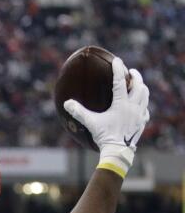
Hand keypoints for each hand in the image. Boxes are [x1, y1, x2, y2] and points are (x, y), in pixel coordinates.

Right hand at [64, 57, 148, 173]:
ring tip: (137, 85)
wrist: (118, 152)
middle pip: (139, 85)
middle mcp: (133, 107)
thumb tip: (66, 103)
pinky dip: (143, 104)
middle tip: (131, 72)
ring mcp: (139, 114)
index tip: (117, 60)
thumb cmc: (104, 137)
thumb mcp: (91, 123)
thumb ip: (79, 112)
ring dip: (142, 88)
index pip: (120, 82)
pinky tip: (140, 105)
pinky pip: (146, 110)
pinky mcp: (142, 123)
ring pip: (145, 95)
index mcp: (121, 104)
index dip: (118, 69)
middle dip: (136, 76)